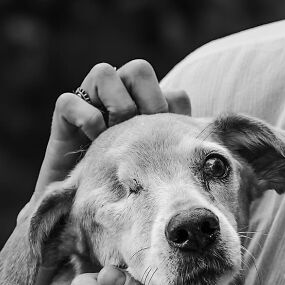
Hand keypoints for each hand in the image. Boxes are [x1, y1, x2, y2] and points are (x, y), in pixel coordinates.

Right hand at [23, 59, 190, 216]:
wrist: (84, 214)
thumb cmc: (127, 195)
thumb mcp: (160, 174)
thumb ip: (182, 155)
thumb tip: (221, 155)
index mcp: (147, 113)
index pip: (167, 89)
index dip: (170, 106)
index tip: (168, 135)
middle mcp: (120, 103)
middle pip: (138, 70)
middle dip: (145, 96)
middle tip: (144, 128)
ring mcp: (91, 108)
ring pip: (104, 73)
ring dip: (115, 102)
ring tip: (116, 130)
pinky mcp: (63, 121)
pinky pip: (69, 101)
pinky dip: (85, 117)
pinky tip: (93, 138)